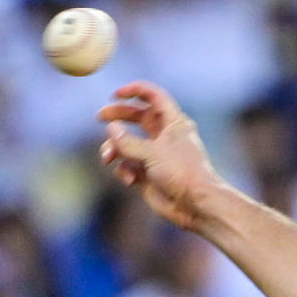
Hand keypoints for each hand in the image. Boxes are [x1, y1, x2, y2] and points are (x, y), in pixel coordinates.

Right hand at [97, 81, 221, 230]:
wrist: (195, 205)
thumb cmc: (181, 173)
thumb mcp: (152, 153)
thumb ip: (127, 141)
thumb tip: (111, 128)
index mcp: (174, 123)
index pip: (154, 97)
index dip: (135, 91)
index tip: (116, 94)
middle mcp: (165, 136)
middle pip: (137, 116)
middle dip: (117, 116)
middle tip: (100, 117)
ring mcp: (156, 155)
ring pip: (127, 143)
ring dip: (114, 149)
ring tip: (108, 157)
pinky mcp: (148, 174)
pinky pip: (127, 166)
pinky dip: (124, 170)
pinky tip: (130, 180)